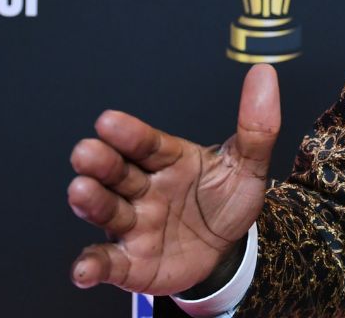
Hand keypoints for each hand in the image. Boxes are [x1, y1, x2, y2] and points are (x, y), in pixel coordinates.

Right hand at [68, 64, 280, 294]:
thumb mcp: (247, 165)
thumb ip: (256, 126)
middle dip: (100, 162)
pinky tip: (83, 269)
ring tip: (80, 191)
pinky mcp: (129, 261)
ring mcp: (133, 224)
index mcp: (168, 159)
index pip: (146, 143)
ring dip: (91, 202)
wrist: (225, 249)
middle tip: (86, 152)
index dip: (129, 134)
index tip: (109, 121)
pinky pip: (107, 262)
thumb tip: (264, 74)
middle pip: (118, 172)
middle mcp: (142, 188)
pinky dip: (91, 265)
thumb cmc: (225, 200)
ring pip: (107, 210)